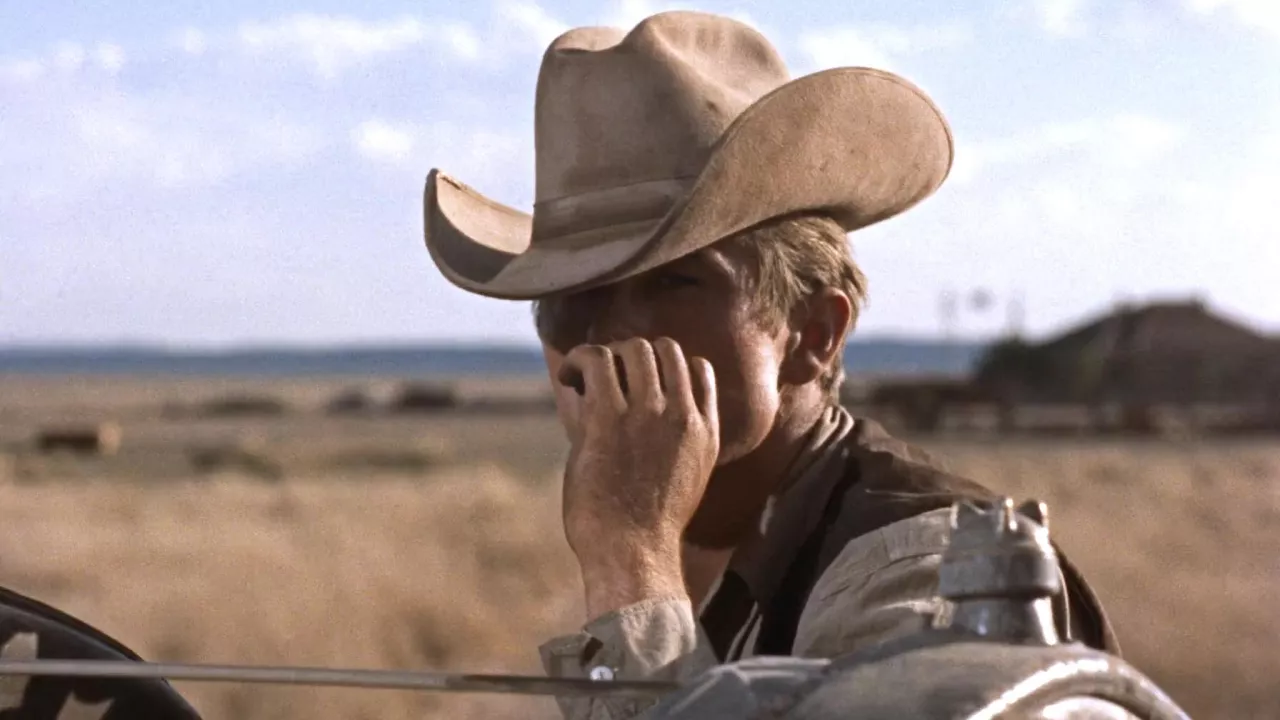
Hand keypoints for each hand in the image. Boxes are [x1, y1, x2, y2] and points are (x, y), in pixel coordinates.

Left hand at [557, 337, 719, 613]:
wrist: (632, 556)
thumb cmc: (646, 529)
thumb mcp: (684, 481)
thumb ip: (674, 444)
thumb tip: (642, 413)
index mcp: (705, 432)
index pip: (700, 368)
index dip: (666, 365)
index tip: (638, 380)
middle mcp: (683, 415)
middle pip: (665, 349)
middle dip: (632, 355)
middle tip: (606, 377)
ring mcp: (649, 414)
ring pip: (633, 348)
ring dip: (605, 355)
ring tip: (584, 377)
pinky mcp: (610, 417)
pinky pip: (595, 360)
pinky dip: (577, 360)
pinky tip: (568, 378)